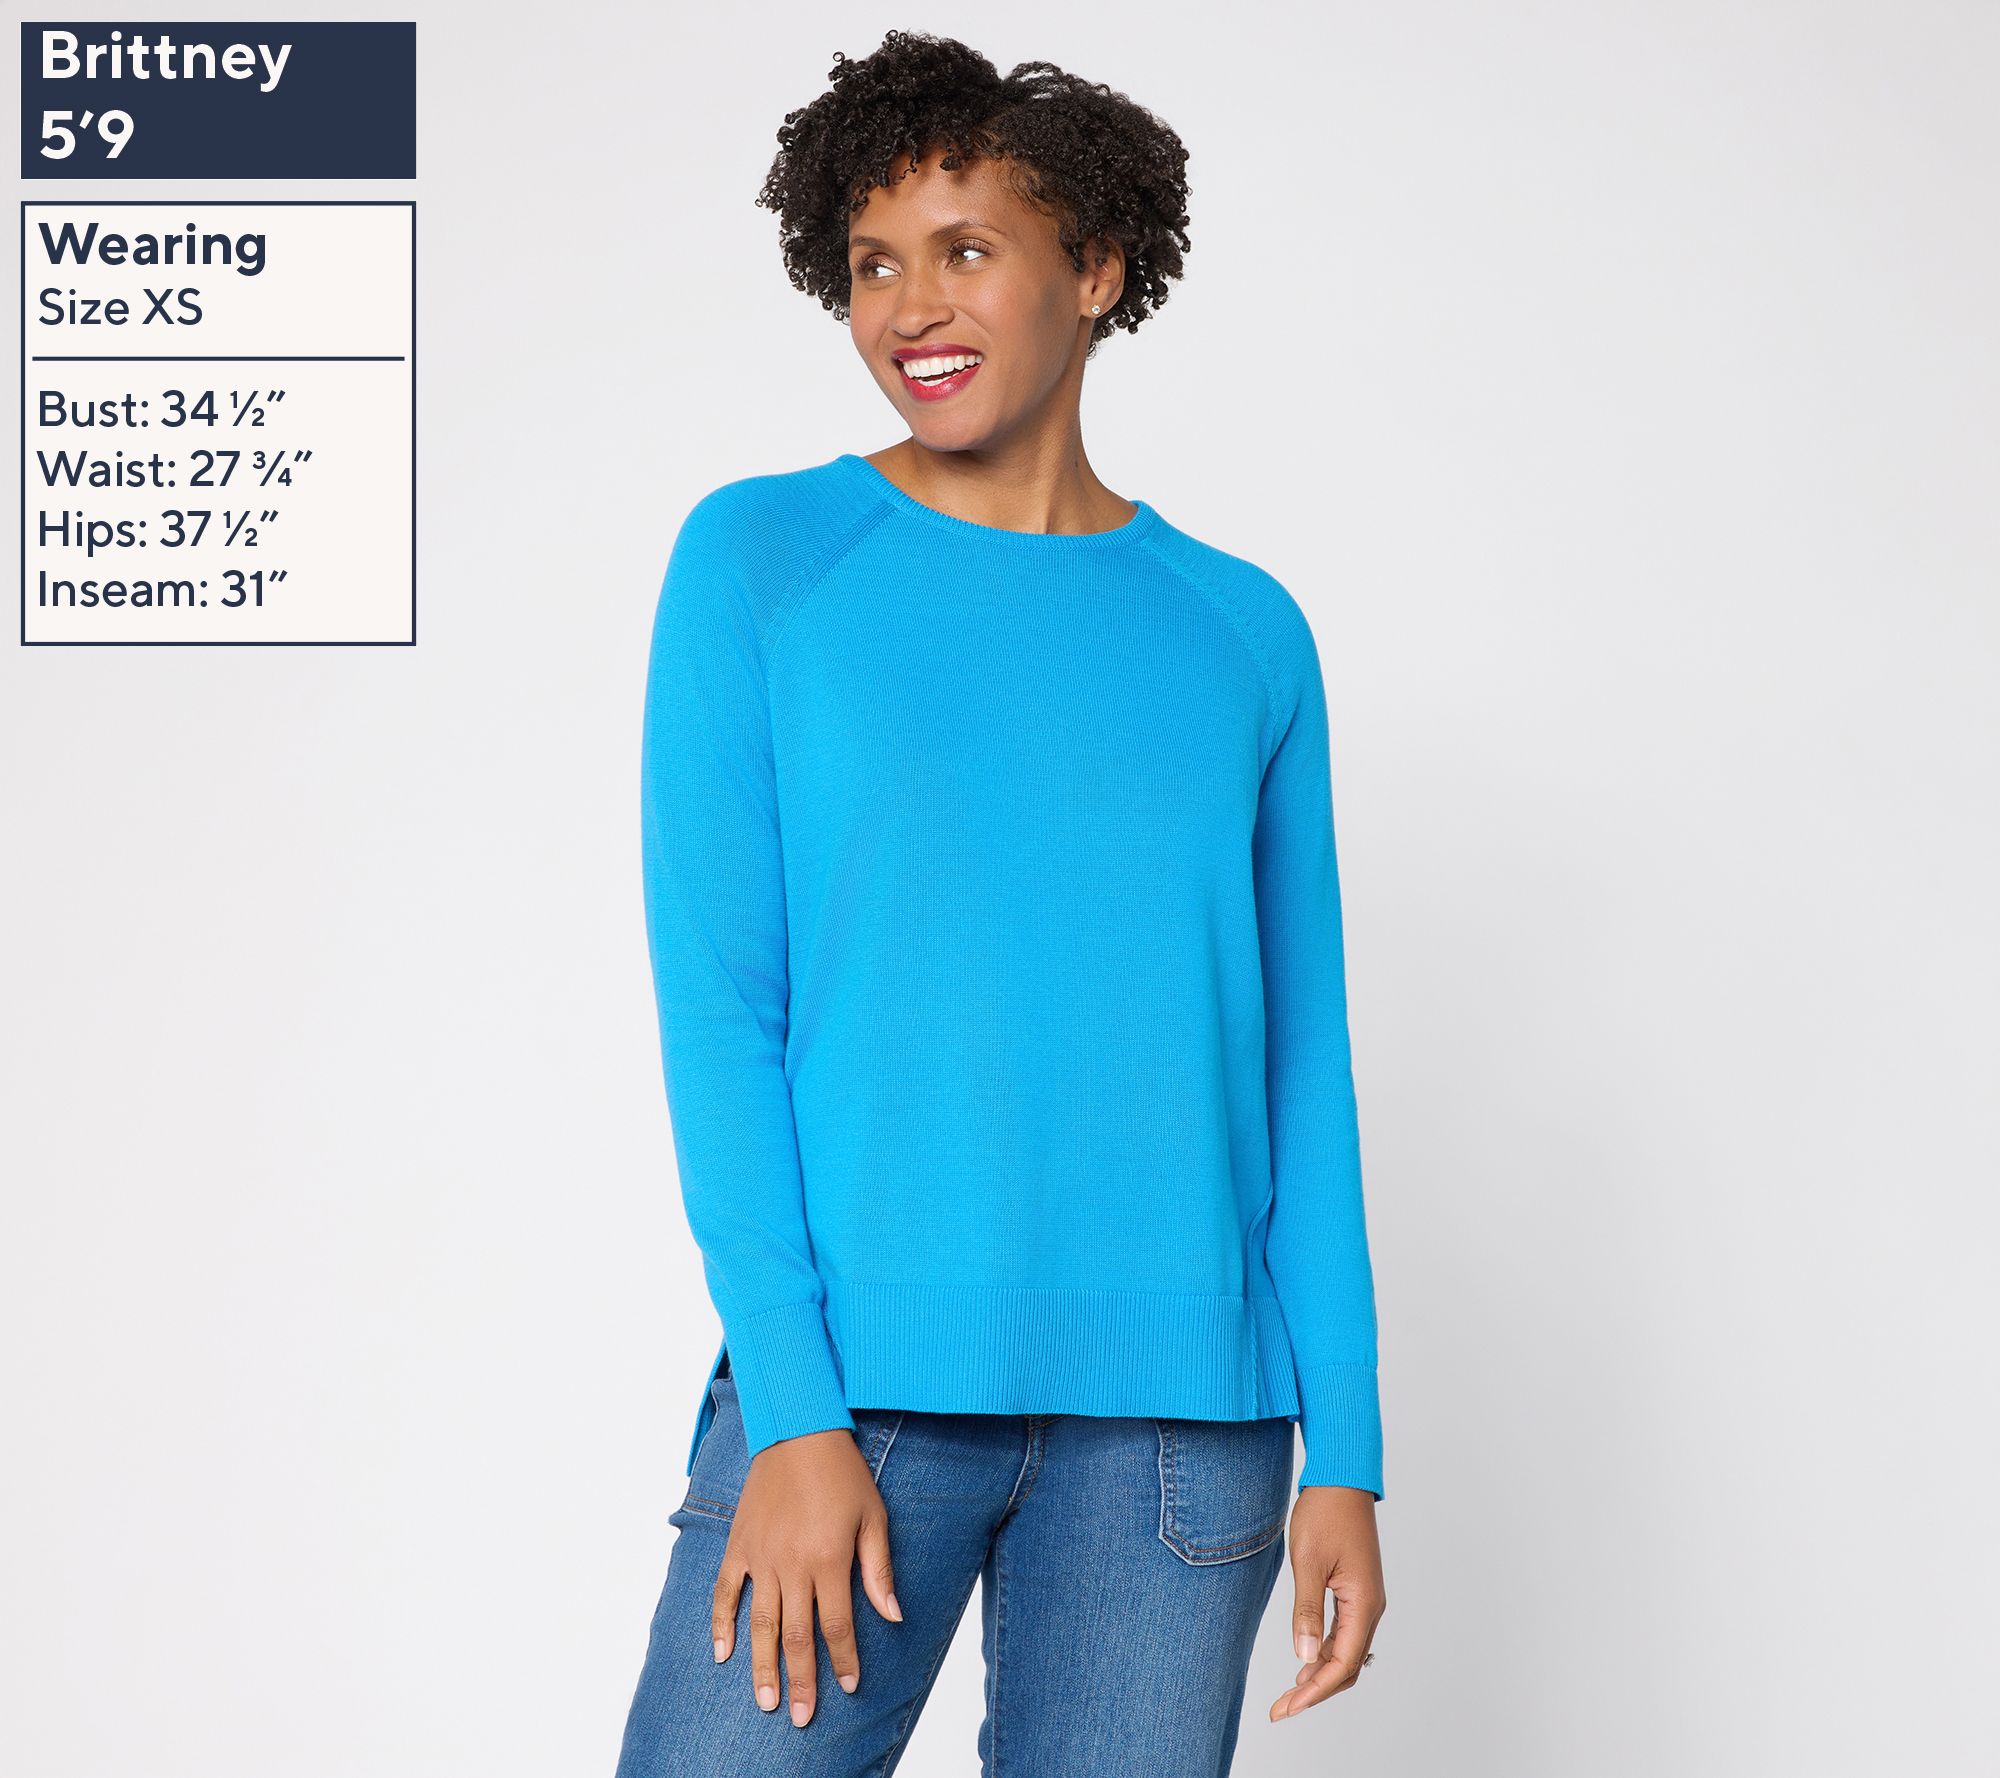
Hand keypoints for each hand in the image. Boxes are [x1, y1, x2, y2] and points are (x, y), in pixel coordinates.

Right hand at [711, 1428, 903, 1725]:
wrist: (798, 1430)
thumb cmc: (841, 1472)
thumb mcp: (873, 1516)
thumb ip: (878, 1569)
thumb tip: (892, 1615)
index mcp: (828, 1558)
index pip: (837, 1624)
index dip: (843, 1658)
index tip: (848, 1685)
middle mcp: (791, 1564)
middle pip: (796, 1635)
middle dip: (800, 1679)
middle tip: (801, 1716)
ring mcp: (760, 1557)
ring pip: (761, 1623)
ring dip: (762, 1666)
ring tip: (765, 1702)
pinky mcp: (739, 1545)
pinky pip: (725, 1592)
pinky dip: (721, 1624)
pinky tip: (723, 1654)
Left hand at [1270, 1484, 1384, 1719]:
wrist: (1341, 1478)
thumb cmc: (1324, 1513)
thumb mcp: (1308, 1562)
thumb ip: (1308, 1611)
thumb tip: (1305, 1657)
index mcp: (1363, 1603)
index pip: (1342, 1663)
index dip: (1314, 1691)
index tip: (1287, 1708)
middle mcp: (1370, 1607)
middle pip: (1348, 1665)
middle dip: (1316, 1691)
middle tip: (1282, 1709)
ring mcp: (1366, 1599)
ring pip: (1348, 1651)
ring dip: (1321, 1674)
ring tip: (1290, 1693)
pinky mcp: (1357, 1590)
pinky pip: (1346, 1633)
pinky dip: (1326, 1652)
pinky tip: (1307, 1659)